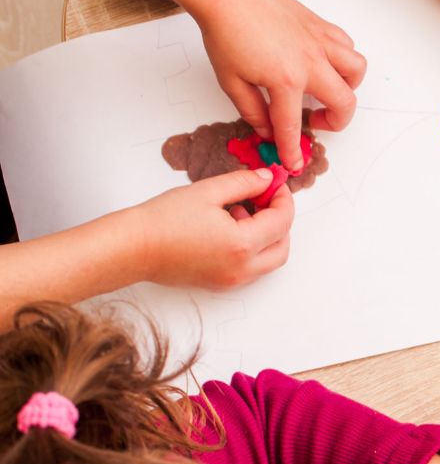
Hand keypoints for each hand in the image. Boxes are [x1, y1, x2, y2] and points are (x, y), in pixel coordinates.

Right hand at [127, 169, 294, 290]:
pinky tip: (229, 228)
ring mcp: (232, 280)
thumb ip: (243, 183)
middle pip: (282, 247)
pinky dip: (251, 249)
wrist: (133, 248)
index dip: (283, 200)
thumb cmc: (162, 220)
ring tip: (239, 211)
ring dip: (265, 236)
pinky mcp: (221, 284)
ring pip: (268, 260)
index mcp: (242, 245)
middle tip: (265, 199)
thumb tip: (266, 179)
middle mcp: (242, 269)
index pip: (282, 222)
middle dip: (280, 221)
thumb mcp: (207, 192)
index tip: (276, 185)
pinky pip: (251, 268)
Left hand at [190, 0, 365, 170]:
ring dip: (348, 87)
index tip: (294, 161)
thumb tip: (267, 129)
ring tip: (329, 91)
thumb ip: (252, 111)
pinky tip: (327, 64)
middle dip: (335, 122)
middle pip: (343, 103)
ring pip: (356, 71)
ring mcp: (319, 43)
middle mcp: (310, 62)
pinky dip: (344, 59)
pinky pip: (347, 46)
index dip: (292, 149)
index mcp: (285, 79)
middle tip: (315, 122)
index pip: (292, 125)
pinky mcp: (320, 27)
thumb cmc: (226, 32)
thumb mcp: (231, 81)